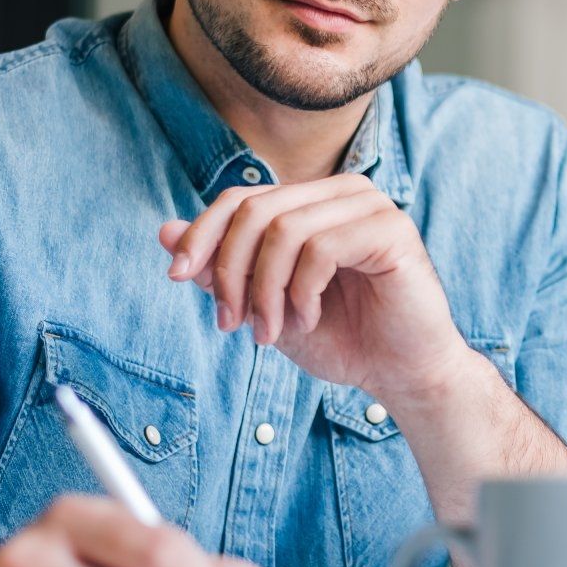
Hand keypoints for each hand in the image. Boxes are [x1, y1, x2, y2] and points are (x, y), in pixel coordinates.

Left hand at [159, 175, 468, 403]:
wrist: (402, 374)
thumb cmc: (343, 338)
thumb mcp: (267, 305)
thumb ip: (224, 268)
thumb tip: (165, 232)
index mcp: (314, 201)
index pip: (242, 198)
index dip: (202, 234)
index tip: (178, 278)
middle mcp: (342, 192)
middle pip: (257, 210)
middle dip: (231, 271)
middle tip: (232, 324)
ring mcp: (370, 205)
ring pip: (284, 228)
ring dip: (266, 290)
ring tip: (271, 331)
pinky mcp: (391, 228)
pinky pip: (320, 248)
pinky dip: (301, 291)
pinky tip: (308, 318)